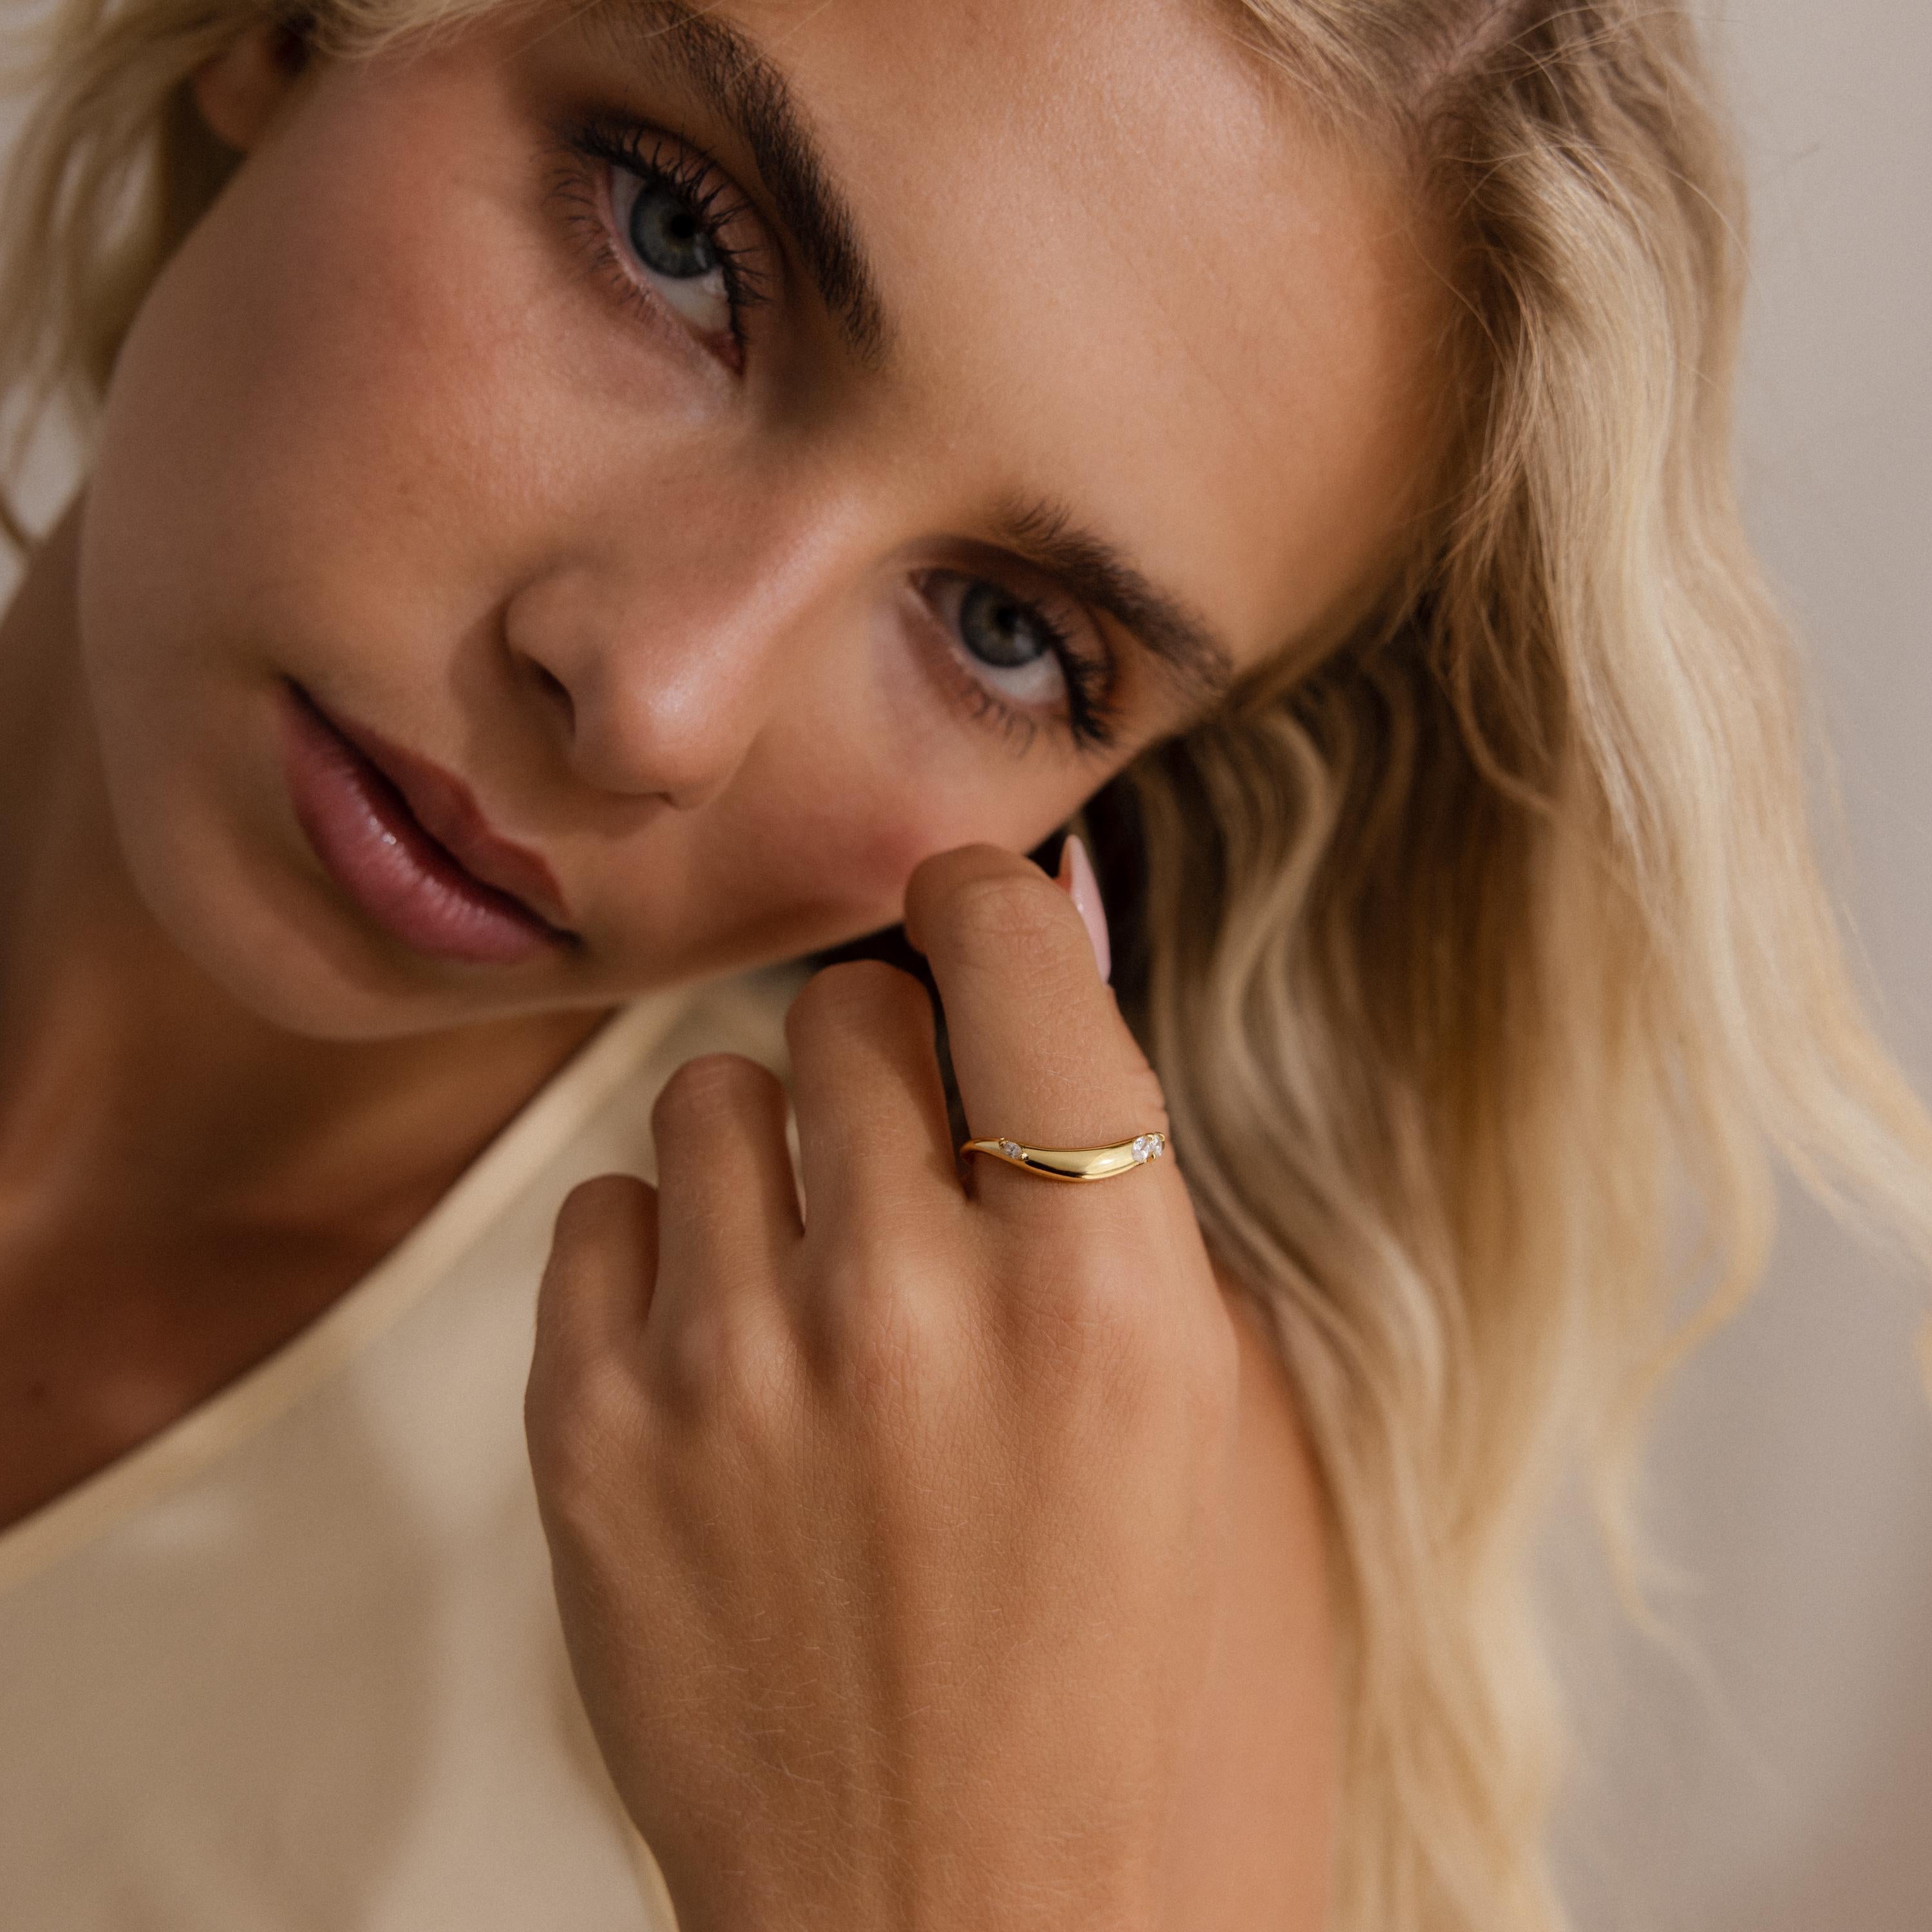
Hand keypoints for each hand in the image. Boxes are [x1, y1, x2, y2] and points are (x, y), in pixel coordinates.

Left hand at [525, 843, 1241, 1931]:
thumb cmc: (1165, 1720)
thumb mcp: (1232, 1438)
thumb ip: (1136, 1204)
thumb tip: (1050, 984)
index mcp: (1107, 1305)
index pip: (1009, 965)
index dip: (984, 905)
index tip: (969, 912)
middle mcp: (909, 1320)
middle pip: (847, 1013)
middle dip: (896, 1052)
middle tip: (923, 1148)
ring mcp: (732, 1387)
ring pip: (712, 1097)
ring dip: (782, 1150)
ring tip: (828, 1265)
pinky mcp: (596, 1461)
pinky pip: (601, 1220)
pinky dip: (668, 1253)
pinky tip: (733, 1347)